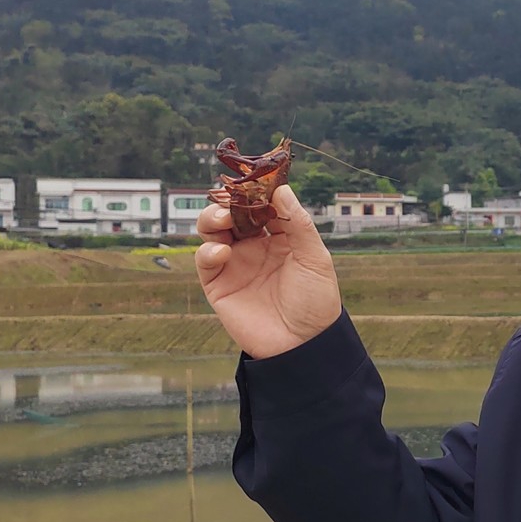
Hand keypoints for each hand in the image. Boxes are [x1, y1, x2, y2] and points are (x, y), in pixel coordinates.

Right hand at [195, 185, 342, 358]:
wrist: (303, 345)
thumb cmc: (315, 301)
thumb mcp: (314, 258)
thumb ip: (298, 223)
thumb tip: (281, 188)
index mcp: (281, 237)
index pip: (262, 204)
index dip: (255, 190)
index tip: (252, 176)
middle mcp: (255, 246)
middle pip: (232, 213)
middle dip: (229, 201)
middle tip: (230, 197)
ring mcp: (235, 264)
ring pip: (213, 231)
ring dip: (212, 218)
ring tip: (222, 219)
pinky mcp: (219, 285)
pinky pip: (205, 261)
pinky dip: (208, 251)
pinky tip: (221, 252)